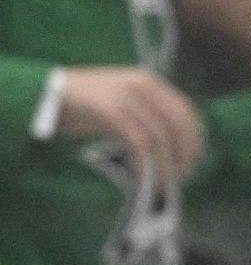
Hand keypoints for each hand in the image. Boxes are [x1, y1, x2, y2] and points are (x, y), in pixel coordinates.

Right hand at [51, 67, 202, 186]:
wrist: (41, 95)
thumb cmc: (81, 105)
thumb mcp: (121, 104)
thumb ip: (146, 116)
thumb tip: (172, 147)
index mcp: (149, 82)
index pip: (185, 111)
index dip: (194, 138)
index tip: (194, 160)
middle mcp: (142, 85)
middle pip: (178, 124)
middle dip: (184, 153)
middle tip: (183, 177)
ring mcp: (126, 96)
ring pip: (160, 135)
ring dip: (166, 163)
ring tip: (164, 183)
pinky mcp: (110, 111)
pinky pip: (139, 141)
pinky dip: (147, 162)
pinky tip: (146, 177)